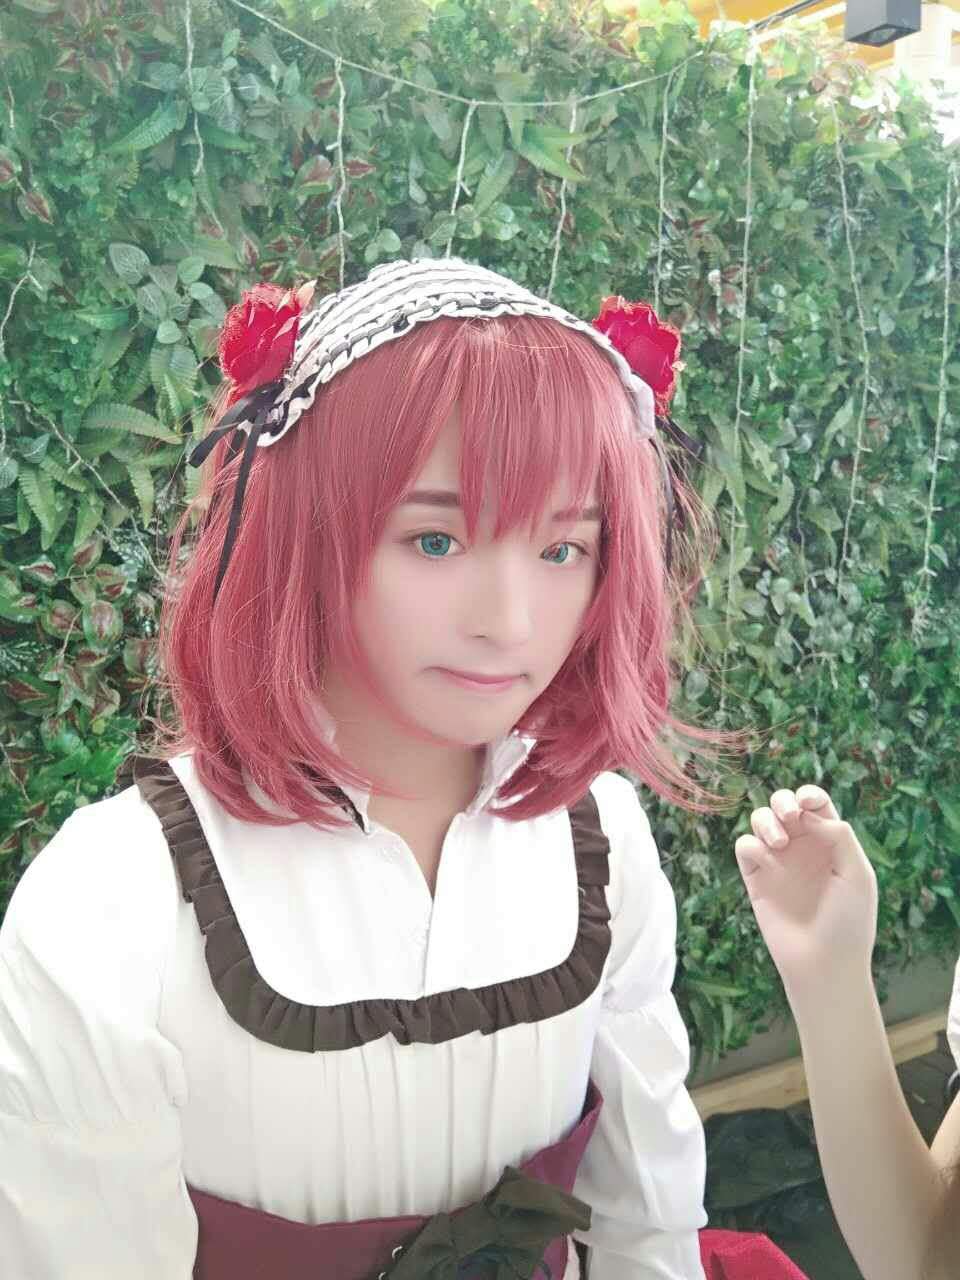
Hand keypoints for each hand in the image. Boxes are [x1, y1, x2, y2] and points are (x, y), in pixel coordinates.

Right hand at [734, 787, 877, 1004]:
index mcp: (830, 843)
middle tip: (790, 816)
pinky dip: (752, 845)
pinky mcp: (756, 878)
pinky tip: (767, 860)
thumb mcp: (858, 875)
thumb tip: (808, 814)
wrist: (822, 963)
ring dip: (766, 820)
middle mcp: (802, 847)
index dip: (809, 795)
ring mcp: (777, 862)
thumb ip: (839, 836)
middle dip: (783, 800)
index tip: (808, 804)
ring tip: (780, 842)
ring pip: (760, 820)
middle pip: (784, 804)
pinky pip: (744, 846)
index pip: (815, 805)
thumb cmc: (849, 923)